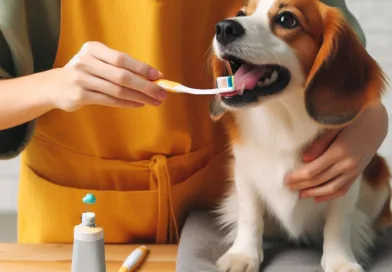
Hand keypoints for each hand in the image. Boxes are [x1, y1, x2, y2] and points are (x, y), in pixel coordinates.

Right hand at [46, 41, 166, 111]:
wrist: (55, 86)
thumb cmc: (85, 73)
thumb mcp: (98, 62)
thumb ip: (120, 67)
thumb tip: (152, 78)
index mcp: (93, 49)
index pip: (122, 59)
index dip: (142, 68)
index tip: (159, 76)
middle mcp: (86, 62)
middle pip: (122, 76)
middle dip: (145, 86)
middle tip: (161, 93)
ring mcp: (81, 79)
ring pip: (118, 90)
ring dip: (140, 97)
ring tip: (154, 101)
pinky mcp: (80, 96)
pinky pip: (110, 101)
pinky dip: (127, 103)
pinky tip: (139, 104)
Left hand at [285, 103, 388, 201]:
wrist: (376, 121)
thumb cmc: (352, 119)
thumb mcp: (333, 126)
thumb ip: (319, 143)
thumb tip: (305, 158)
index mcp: (339, 151)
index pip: (313, 170)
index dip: (297, 177)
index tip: (286, 179)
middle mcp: (347, 164)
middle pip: (319, 180)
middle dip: (302, 185)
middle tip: (288, 187)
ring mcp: (354, 170)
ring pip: (332, 188)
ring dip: (314, 193)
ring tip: (300, 194)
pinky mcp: (358, 172)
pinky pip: (344, 188)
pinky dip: (330, 195)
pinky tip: (318, 198)